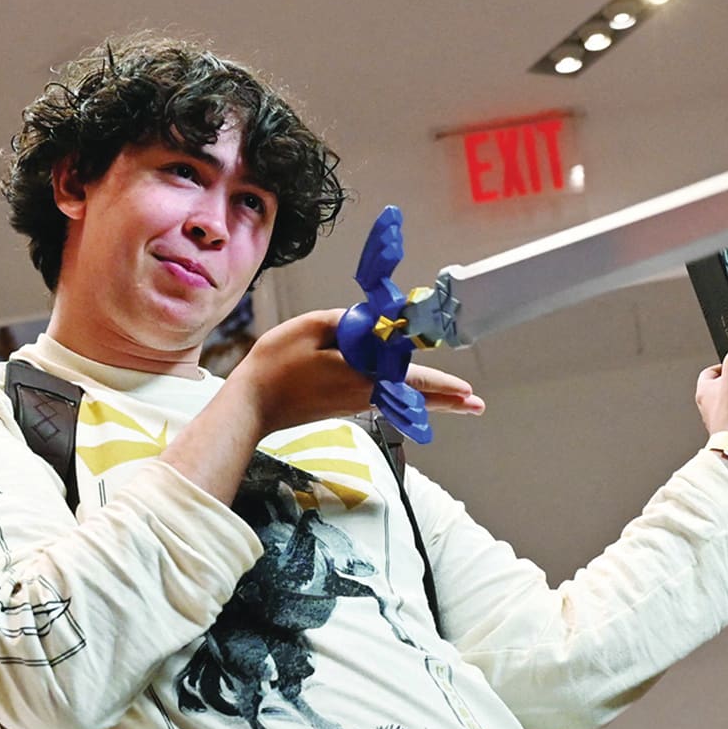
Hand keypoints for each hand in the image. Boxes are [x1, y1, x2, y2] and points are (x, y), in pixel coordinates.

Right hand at [229, 309, 483, 438]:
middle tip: (477, 405)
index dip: (443, 384)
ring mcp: (353, 403)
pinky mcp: (341, 405)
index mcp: (363, 375)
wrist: (251, 406)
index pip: (414, 379)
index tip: (468, 390)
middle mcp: (365, 394)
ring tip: (457, 401)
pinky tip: (409, 392)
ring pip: (400, 398)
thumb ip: (347, 322)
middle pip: (415, 396)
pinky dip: (402, 394)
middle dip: (448, 400)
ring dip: (430, 397)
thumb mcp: (312, 328)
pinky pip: (381, 397)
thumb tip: (374, 325)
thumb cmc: (277, 365)